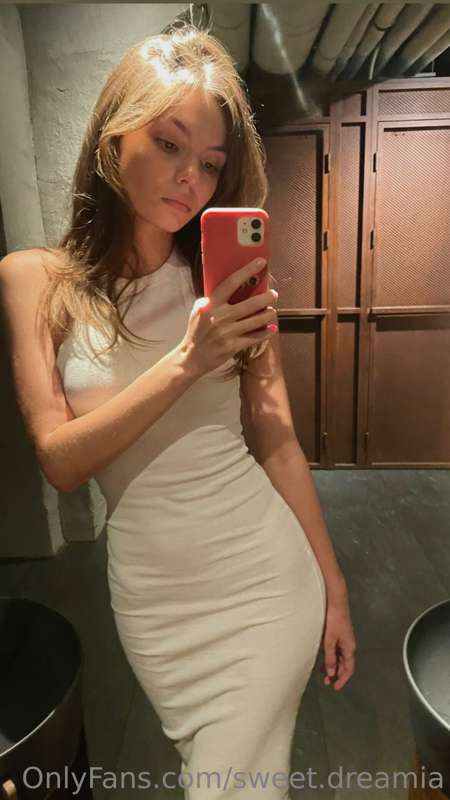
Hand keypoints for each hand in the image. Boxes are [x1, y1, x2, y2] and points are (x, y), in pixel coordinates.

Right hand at [179, 258, 278, 376]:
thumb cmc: (197, 332)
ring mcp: (227, 332)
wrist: (191, 358)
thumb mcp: (198, 311)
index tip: (260, 262)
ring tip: (272, 311)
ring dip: (268, 315)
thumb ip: (211, 299)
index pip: (231, 283)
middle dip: (266, 297)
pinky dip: (265, 333)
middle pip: (250, 303)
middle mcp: (219, 317)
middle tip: (274, 294)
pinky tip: (271, 328)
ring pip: (256, 320)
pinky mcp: (232, 346)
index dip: (247, 271)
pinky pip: (254, 337)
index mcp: (211, 305)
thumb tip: (232, 286)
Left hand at [320, 591, 355, 690]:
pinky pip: (337, 650)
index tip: (336, 687)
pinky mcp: (339, 634)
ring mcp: (344, 640)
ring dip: (333, 667)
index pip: (348, 669)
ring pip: (340, 658)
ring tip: (324, 674)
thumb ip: (330, 658)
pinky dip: (331, 657)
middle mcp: (349, 645)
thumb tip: (331, 672)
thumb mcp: (330, 641)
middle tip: (327, 683)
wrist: (336, 603)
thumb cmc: (335, 619)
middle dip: (337, 675)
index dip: (342, 679)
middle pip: (344, 665)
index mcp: (349, 648)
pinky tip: (324, 660)